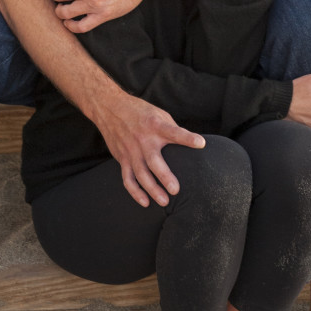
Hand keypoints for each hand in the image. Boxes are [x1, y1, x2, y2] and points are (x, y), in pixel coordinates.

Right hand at [92, 90, 205, 206]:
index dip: (187, 138)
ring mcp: (131, 150)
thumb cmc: (139, 111)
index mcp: (155, 125)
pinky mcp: (122, 158)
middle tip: (175, 190)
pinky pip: (128, 178)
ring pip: (140, 174)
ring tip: (164, 202)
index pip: (173, 132)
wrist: (109, 108)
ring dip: (151, 189)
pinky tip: (145, 202)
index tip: (201, 143)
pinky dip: (135, 192)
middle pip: (154, 160)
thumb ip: (172, 129)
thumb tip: (190, 143)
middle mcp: (143, 139)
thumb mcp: (158, 114)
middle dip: (164, 176)